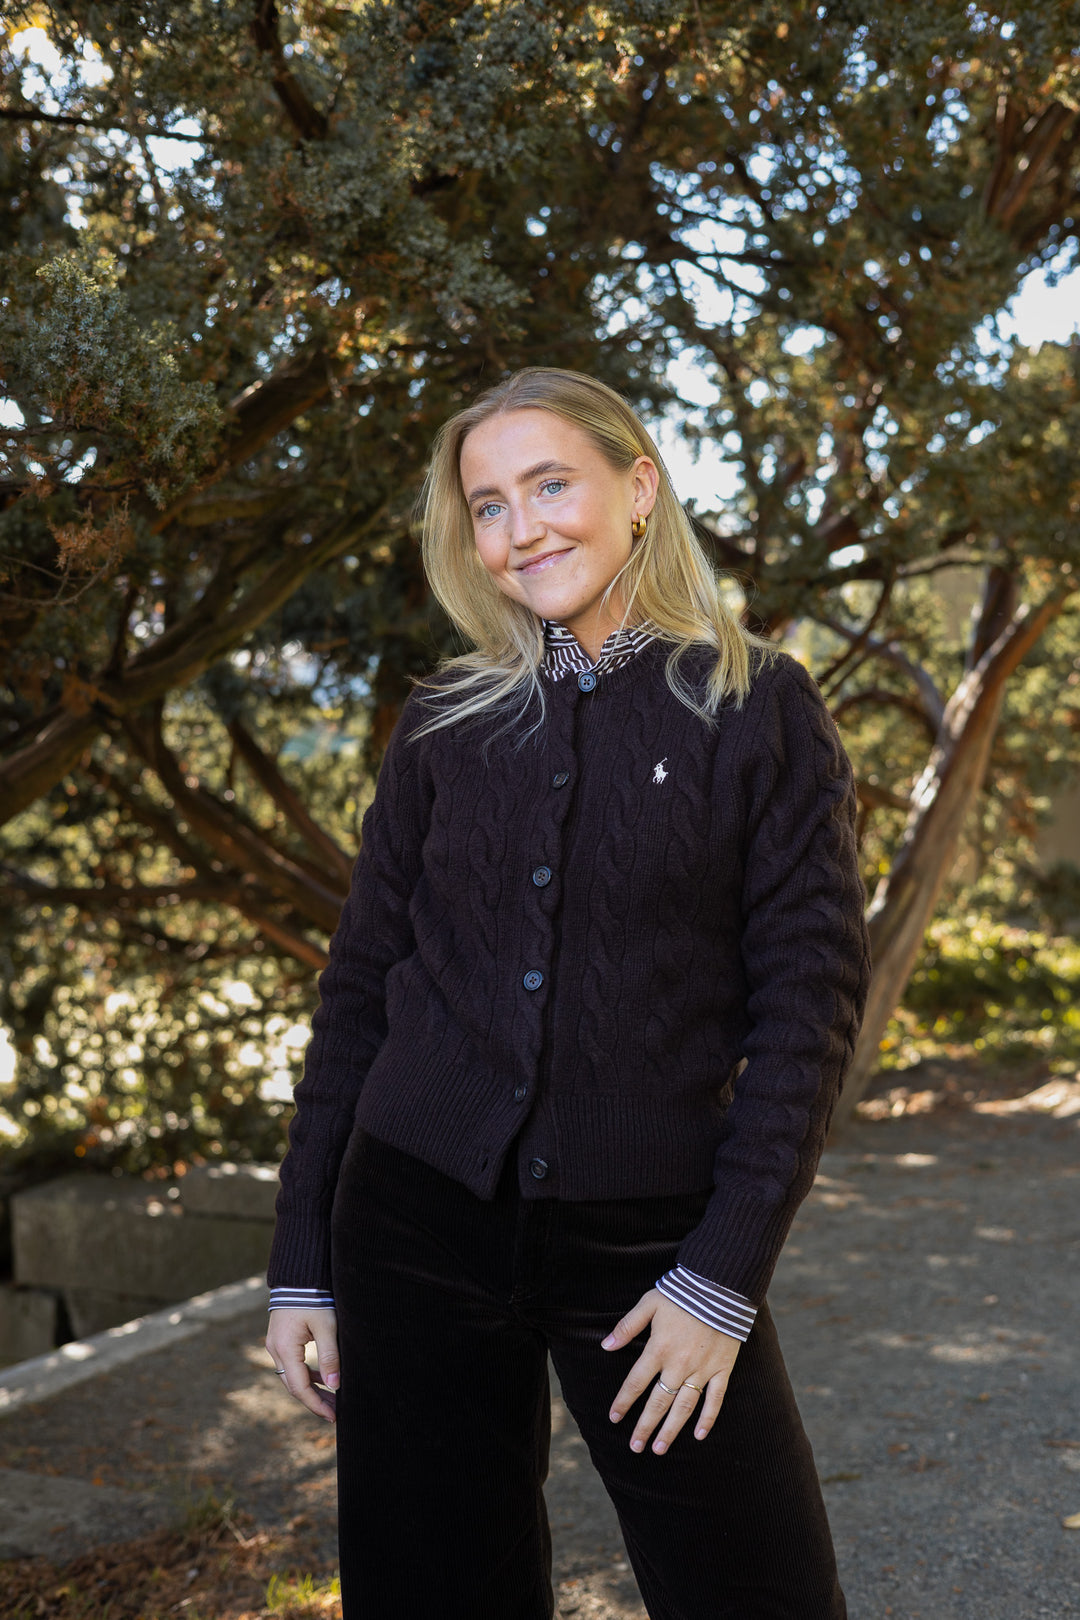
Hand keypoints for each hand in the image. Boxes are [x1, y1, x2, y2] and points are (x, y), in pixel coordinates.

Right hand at [264, 1307, 339, 1422]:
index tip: (333, 1416)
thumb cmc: (314, 1298)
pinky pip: (292, 1364)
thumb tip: (334, 1386)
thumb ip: (330, 1357)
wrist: (299, 1275)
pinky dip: (306, 1374)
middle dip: (314, 1400)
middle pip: (293, 1385)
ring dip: (310, 1388)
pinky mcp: (280, 1339)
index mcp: (284, 1349)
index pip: (300, 1387)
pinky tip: (321, 1380)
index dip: (316, 1404)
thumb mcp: (326, 1326)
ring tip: (332, 1399)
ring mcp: (275, 1344)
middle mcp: (275, 1349)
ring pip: (292, 1376)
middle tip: (334, 1412)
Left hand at [602, 1288, 739, 1454]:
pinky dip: (708, 1418)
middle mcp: (679, 1365)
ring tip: (659, 1448)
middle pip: (658, 1402)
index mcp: (658, 1349)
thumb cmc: (681, 1294)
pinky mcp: (722, 1369)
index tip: (614, 1418)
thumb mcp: (648, 1304)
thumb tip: (605, 1346)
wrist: (719, 1286)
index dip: (623, 1402)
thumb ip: (627, 1326)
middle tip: (635, 1447)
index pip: (636, 1383)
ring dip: (671, 1430)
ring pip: (684, 1407)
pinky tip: (699, 1436)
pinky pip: (715, 1399)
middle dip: (645, 1426)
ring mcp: (702, 1370)